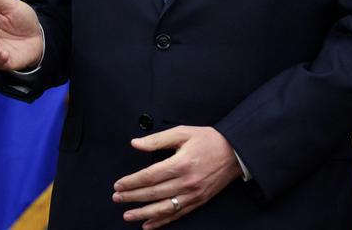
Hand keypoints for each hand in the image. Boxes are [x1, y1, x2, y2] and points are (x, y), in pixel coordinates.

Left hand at [112, 126, 241, 228]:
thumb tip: (136, 143)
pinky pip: (177, 214)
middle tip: (117, 198)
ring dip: (143, 213)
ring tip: (128, 215)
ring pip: (164, 208)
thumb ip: (157, 139)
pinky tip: (149, 224)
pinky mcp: (199, 201)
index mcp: (180, 164)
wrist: (235, 152)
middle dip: (132, 197)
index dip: (131, 182)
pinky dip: (162, 221)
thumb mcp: (182, 132)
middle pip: (153, 193)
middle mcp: (186, 182)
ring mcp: (193, 194)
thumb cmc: (208, 140)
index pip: (149, 176)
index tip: (118, 184)